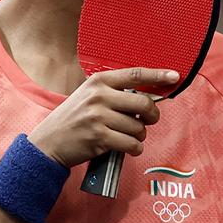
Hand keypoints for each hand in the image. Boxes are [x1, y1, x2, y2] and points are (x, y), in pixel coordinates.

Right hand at [27, 67, 175, 166]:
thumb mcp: (88, 96)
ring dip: (140, 135)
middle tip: (149, 120)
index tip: (174, 76)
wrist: (48, 142)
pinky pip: (131, 144)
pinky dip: (135, 148)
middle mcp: (99, 97)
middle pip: (143, 103)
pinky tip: (128, 148)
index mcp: (99, 82)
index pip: (135, 74)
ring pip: (138, 127)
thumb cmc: (73, 119)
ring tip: (129, 137)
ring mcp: (98, 117)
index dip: (158, 75)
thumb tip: (147, 96)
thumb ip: (114, 93)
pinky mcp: (99, 138)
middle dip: (153, 115)